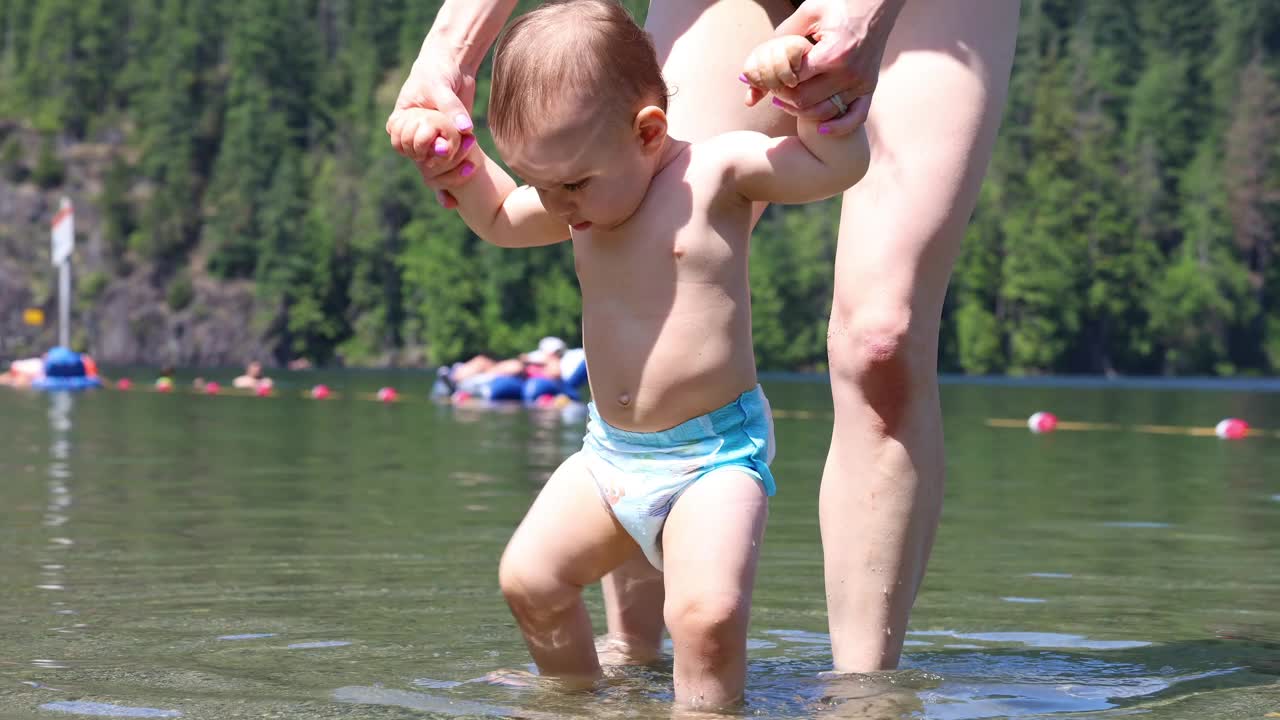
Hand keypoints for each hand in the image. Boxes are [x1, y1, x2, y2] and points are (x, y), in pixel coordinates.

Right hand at [386, 48, 477, 206]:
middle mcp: (413, 135)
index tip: (439, 148)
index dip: (419, 151)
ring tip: (471, 170)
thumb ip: (451, 107)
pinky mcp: (447, 146)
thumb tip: (464, 128)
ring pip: (432, 169)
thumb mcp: (441, 86)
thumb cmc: (439, 70)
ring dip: (450, 173)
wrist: (452, 64)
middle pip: (419, 160)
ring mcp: (430, 142)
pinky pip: (446, 168)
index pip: (402, 145)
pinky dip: (450, 182)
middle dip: (439, 165)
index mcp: (401, 120)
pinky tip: (453, 203)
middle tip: (463, 161)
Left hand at [746, 0, 902, 134]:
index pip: (792, 82)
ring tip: (788, 101)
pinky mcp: (869, 87)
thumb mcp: (806, 16)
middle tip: (775, 90)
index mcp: (831, 54)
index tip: (768, 77)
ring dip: (801, 112)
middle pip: (805, 101)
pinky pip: (855, 118)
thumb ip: (777, 44)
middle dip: (784, 98)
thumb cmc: (837, 5)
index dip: (774, 83)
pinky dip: (838, 127)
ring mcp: (861, 82)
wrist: (877, 3)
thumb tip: (747, 81)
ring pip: (824, 113)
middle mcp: (848, 73)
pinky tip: (821, 130)